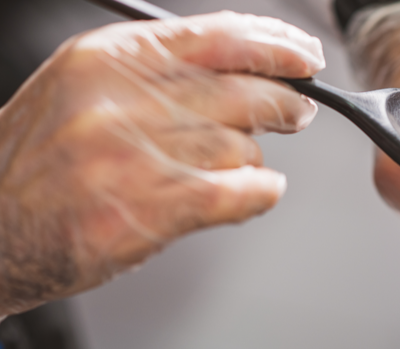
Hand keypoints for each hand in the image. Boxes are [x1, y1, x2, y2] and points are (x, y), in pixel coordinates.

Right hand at [0, 12, 324, 314]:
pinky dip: (262, 191)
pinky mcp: (150, 208)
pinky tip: (259, 191)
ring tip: (230, 168)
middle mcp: (121, 100)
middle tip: (297, 112)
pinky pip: (240, 190)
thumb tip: (244, 68)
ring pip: (242, 146)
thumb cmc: (43, 160)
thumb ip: (160, 71)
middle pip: (242, 91)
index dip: (274, 44)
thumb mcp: (86, 87)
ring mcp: (135, 155)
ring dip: (250, 159)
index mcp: (108, 59)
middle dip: (285, 103)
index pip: (217, 36)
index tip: (304, 55)